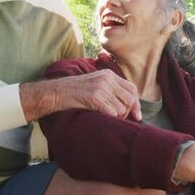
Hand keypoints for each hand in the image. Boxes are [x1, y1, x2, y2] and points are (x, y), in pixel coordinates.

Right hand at [20, 70, 141, 121]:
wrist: (57, 92)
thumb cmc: (75, 92)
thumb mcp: (95, 84)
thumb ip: (110, 90)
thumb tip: (128, 106)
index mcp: (109, 74)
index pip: (131, 88)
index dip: (136, 104)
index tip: (137, 116)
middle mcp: (107, 79)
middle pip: (130, 99)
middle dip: (127, 112)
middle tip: (120, 120)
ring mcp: (101, 87)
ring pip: (122, 108)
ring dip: (117, 117)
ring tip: (106, 117)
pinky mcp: (95, 97)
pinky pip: (113, 113)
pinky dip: (110, 119)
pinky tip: (101, 117)